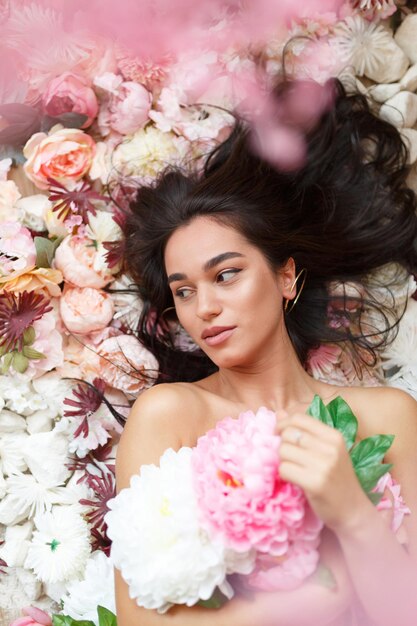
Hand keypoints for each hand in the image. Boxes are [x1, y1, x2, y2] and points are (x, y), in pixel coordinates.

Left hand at [276, 412, 373, 533]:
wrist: (353, 510)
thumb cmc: (337, 478)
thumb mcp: (326, 450)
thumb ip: (304, 431)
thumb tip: (279, 412)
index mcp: (334, 436)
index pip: (299, 419)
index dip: (283, 424)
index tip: (279, 434)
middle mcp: (330, 448)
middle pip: (288, 434)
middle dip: (282, 444)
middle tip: (289, 456)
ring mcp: (324, 466)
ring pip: (284, 451)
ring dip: (283, 461)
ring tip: (294, 469)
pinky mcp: (315, 483)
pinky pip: (284, 469)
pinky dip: (284, 474)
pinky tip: (295, 480)